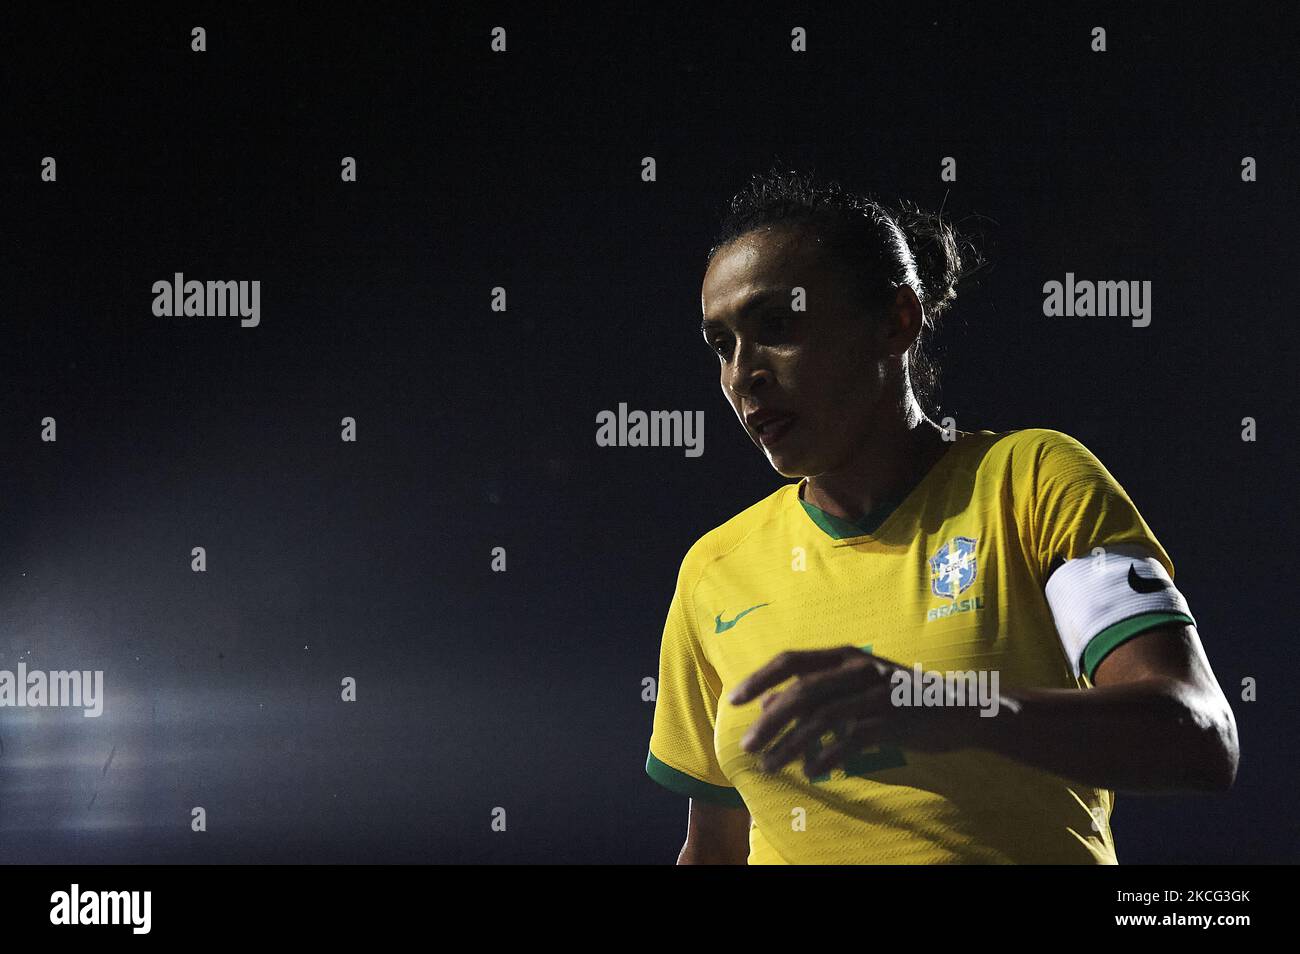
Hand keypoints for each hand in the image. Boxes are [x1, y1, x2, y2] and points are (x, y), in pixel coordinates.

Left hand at [727, 646, 992, 777]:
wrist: (958, 709)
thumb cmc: (899, 697)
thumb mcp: (856, 685)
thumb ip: (817, 690)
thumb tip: (770, 704)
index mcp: (845, 655)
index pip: (791, 660)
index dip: (760, 678)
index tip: (735, 700)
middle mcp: (857, 668)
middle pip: (801, 692)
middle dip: (769, 721)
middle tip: (748, 745)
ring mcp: (875, 694)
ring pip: (821, 719)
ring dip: (791, 745)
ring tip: (771, 766)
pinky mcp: (891, 721)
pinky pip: (849, 740)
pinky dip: (825, 756)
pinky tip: (811, 771)